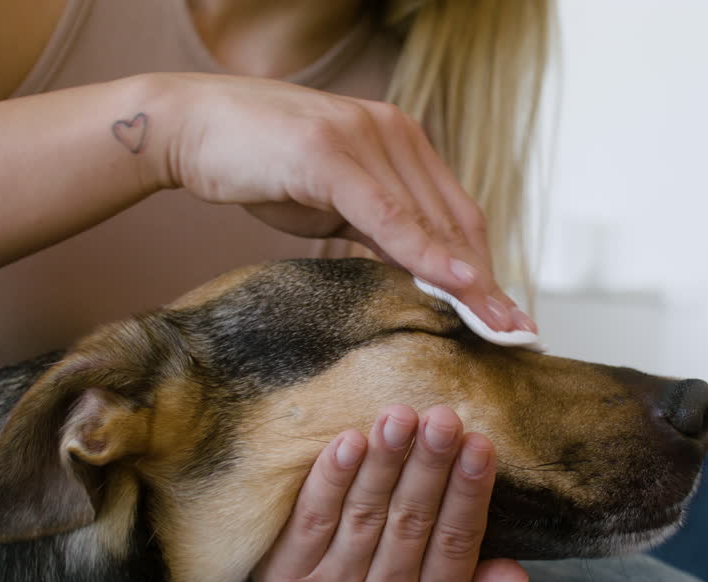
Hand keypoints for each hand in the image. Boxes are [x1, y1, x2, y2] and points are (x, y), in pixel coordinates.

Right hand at [148, 73, 532, 333]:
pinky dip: (424, 252)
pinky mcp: (331, 154)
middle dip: (487, 281)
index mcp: (399, 138)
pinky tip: (454, 284)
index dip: (483, 266)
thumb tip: (415, 267)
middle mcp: (393, 131)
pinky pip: (389, 214)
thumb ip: (377, 225)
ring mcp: (364, 137)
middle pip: (455, 218)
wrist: (192, 126)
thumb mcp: (333, 200)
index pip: (455, 212)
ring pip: (430, 219)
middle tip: (515, 330)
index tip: (504, 313)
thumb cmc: (260, 162)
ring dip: (467, 277)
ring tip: (495, 322)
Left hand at [252, 405, 530, 581]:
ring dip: (384, 462)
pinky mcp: (288, 577)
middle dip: (429, 466)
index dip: (468, 493)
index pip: (458, 543)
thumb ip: (480, 576)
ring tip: (400, 417)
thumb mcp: (443, 576)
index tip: (479, 442)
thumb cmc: (395, 562)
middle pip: (412, 524)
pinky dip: (332, 478)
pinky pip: (315, 519)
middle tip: (443, 419)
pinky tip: (350, 441)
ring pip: (364, 515)